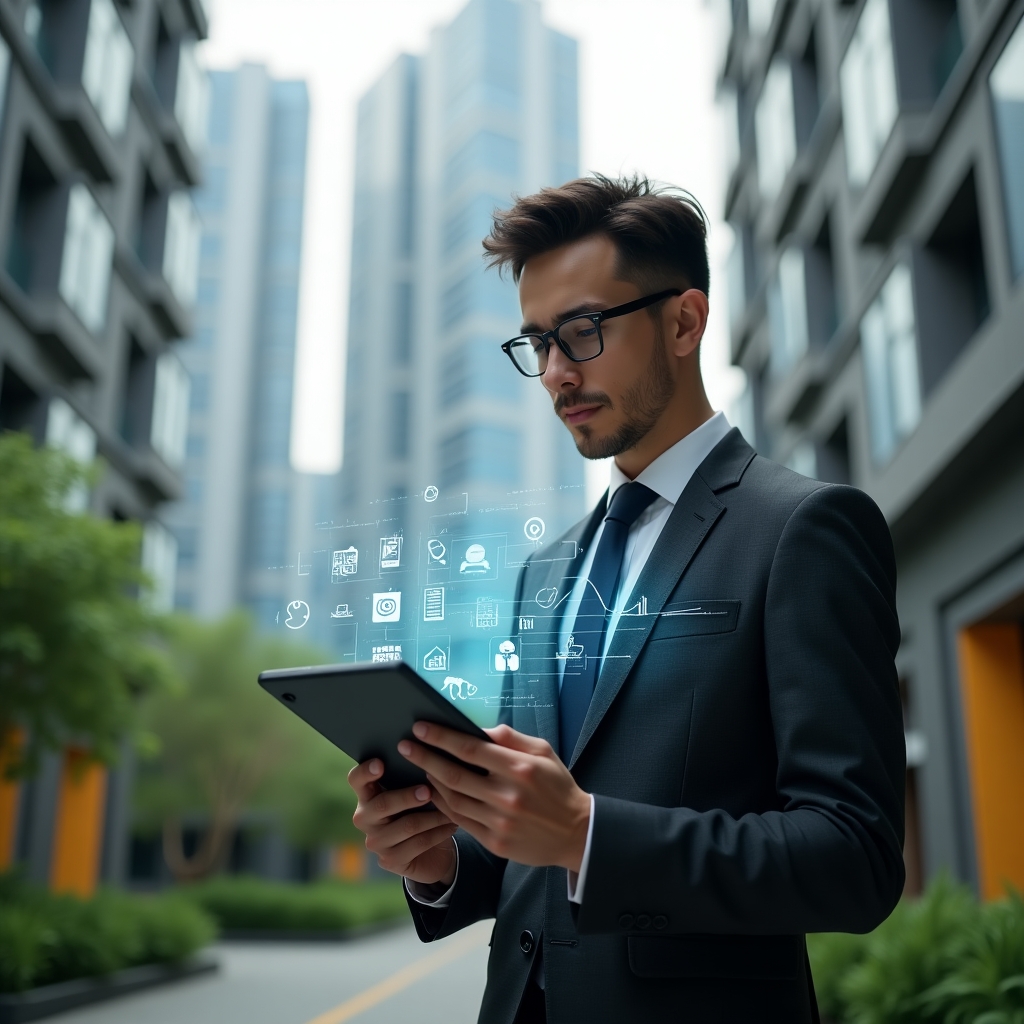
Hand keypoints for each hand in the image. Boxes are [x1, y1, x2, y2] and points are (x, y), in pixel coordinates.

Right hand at [347, 758, 457, 886]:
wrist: (430, 851)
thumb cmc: (421, 809)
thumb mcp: (414, 791)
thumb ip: (412, 777)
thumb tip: (428, 755)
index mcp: (366, 794)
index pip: (356, 780)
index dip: (365, 771)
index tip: (380, 764)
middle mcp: (364, 818)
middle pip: (382, 804)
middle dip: (408, 796)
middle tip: (428, 791)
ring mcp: (375, 842)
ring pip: (407, 825)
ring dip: (434, 816)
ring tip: (452, 808)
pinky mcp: (390, 861)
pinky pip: (418, 844)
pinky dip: (438, 833)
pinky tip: (452, 825)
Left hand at [397, 722, 590, 871]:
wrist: (576, 832)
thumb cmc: (557, 786)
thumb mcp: (542, 752)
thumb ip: (510, 738)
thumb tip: (477, 729)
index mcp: (519, 768)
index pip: (470, 748)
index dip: (441, 737)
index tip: (420, 727)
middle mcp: (507, 796)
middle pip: (454, 774)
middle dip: (425, 757)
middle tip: (405, 745)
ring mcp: (500, 822)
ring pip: (452, 799)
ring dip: (431, 781)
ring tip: (419, 766)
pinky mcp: (495, 842)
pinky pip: (460, 820)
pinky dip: (443, 804)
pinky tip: (434, 791)